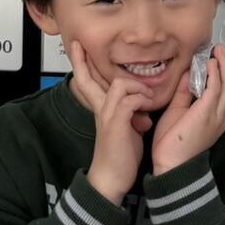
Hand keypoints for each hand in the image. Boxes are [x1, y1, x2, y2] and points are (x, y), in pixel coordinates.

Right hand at [70, 41, 152, 204]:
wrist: (111, 180)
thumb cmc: (121, 157)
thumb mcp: (127, 131)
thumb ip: (131, 117)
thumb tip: (144, 112)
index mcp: (102, 110)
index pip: (89, 83)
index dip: (82, 65)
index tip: (78, 48)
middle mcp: (101, 109)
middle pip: (87, 79)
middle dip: (83, 61)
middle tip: (78, 45)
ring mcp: (107, 115)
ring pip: (119, 84)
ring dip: (138, 88)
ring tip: (147, 99)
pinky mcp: (115, 124)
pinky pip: (129, 100)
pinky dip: (141, 100)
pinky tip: (146, 112)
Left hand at [151, 44, 224, 176]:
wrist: (169, 164)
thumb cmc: (173, 144)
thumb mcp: (180, 110)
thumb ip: (186, 92)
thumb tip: (189, 73)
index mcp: (219, 117)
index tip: (223, 57)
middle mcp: (223, 116)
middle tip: (223, 50)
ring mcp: (217, 116)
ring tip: (219, 52)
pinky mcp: (206, 115)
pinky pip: (217, 90)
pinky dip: (217, 74)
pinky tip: (211, 64)